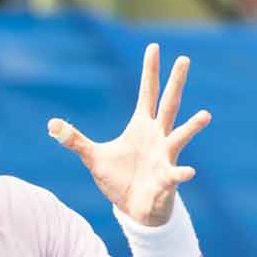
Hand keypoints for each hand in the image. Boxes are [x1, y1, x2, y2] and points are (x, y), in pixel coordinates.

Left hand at [48, 42, 211, 226]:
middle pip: (168, 104)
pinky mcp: (166, 179)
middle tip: (184, 59)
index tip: (153, 47)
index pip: (147, 92)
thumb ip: (75, 140)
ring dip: (192, 127)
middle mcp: (157, 136)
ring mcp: (164, 156)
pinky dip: (181, 174)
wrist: (134, 209)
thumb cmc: (119, 179)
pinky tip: (189, 172)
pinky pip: (175, 175)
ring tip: (205, 115)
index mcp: (141, 126)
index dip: (150, 71)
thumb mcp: (93, 157)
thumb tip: (51, 124)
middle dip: (175, 82)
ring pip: (180, 137)